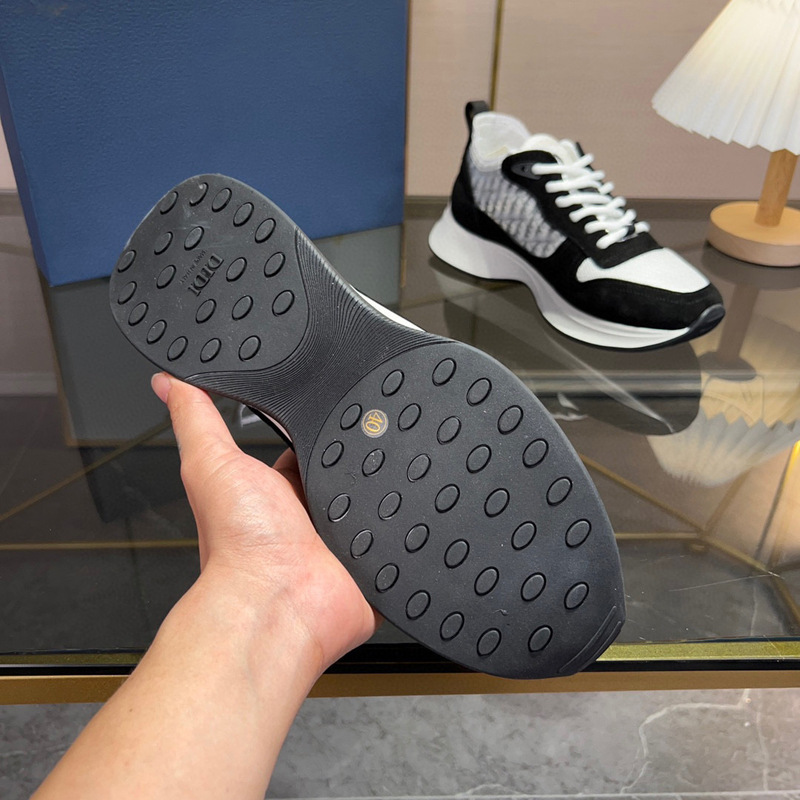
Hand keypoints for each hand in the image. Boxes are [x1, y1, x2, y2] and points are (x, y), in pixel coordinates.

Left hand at [151, 372, 379, 675]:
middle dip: (355, 453)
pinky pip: (395, 534)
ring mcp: (341, 540)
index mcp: (274, 492)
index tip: (325, 401)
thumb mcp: (212, 464)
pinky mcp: (370, 561)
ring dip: (380, 487)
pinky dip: (400, 520)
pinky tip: (401, 507)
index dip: (314, 424)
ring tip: (386, 471)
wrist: (278, 604)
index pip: (301, 446)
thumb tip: (167, 382)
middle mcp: (307, 516)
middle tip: (364, 437)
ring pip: (372, 499)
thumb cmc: (239, 546)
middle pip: (341, 470)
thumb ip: (195, 418)